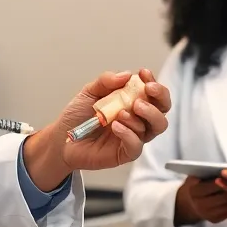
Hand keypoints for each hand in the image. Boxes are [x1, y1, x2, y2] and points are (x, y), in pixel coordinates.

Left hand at [23, 70, 171, 189]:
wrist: (62, 139)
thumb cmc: (78, 116)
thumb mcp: (89, 92)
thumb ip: (106, 81)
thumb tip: (127, 75)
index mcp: (132, 101)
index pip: (154, 93)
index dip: (154, 82)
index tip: (144, 74)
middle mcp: (138, 118)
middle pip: (163, 109)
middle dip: (159, 97)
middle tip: (145, 91)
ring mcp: (134, 136)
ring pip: (157, 127)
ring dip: (145, 115)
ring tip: (124, 112)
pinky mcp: (126, 152)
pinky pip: (137, 144)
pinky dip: (129, 134)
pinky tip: (116, 126)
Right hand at [174, 176, 226, 225]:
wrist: (188, 204)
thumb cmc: (195, 186)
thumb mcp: (195, 177)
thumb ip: (206, 173)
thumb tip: (225, 169)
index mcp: (194, 192)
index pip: (213, 185)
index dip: (225, 180)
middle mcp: (200, 205)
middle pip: (223, 197)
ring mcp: (208, 214)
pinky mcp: (215, 220)